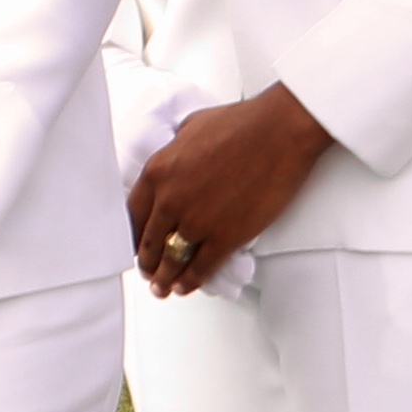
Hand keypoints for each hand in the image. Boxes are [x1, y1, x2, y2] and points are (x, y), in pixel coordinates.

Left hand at [132, 85, 336, 292]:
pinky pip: (201, 268)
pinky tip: (187, 286)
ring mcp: (197, 221)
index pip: (132, 216)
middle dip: (147, 262)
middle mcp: (170, 200)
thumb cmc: (244, 123)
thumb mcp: (191, 127)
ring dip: (165, 278)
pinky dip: (192, 281)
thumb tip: (176, 161)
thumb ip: (175, 151)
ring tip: (164, 288)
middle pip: (149, 243)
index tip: (138, 245)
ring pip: (171, 261)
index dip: (133, 236)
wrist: (279, 132)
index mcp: (158, 172)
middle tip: (149, 271)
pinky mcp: (226, 236)